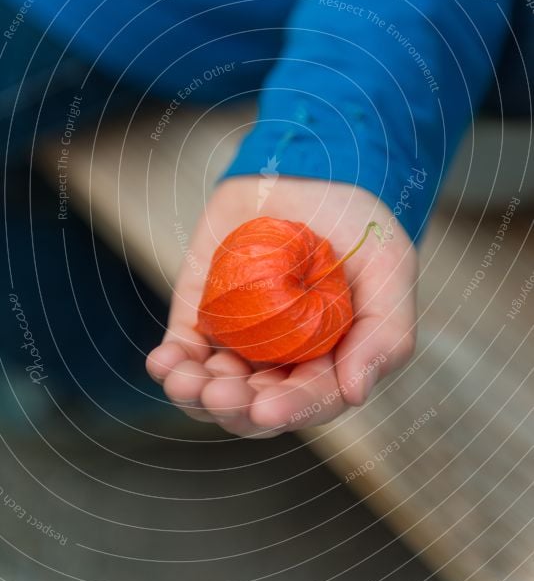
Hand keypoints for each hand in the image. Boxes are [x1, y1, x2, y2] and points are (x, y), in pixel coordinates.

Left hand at [146, 176, 417, 437]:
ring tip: (183, 380)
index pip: (310, 398)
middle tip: (219, 394)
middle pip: (255, 403)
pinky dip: (171, 362)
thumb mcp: (388, 266)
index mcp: (331, 358)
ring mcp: (241, 338)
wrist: (308, 169)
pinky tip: (162, 362)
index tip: (264, 410)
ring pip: (214, 386)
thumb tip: (355, 393)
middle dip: (234, 407)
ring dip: (195, 394)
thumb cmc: (356, 220)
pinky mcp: (204, 313)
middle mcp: (284, 358)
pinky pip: (184, 348)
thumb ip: (385, 331)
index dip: (289, 410)